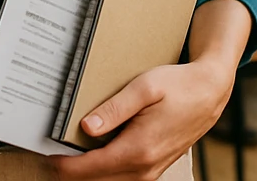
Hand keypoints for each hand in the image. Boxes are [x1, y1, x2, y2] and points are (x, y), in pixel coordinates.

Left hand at [54, 55, 233, 180]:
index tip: (46, 157)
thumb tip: (86, 128)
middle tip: (50, 155)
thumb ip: (114, 109)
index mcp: (138, 149)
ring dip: (88, 173)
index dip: (64, 166)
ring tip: (68, 155)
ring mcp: (150, 171)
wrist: (210, 92)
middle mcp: (144, 167)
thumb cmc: (179, 86)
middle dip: (71, 171)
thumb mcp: (145, 88)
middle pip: (96, 180)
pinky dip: (104, 171)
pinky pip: (122, 177)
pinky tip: (94, 155)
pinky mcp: (153, 167)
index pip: (89, 168)